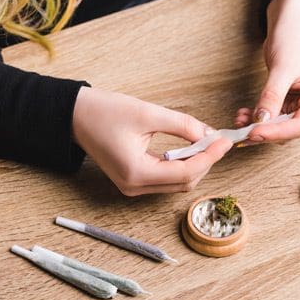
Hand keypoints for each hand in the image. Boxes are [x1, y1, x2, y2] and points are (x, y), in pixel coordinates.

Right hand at [72, 87, 231, 195]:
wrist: (75, 116)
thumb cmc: (104, 112)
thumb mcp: (147, 113)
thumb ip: (183, 125)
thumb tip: (209, 134)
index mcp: (136, 173)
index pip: (185, 173)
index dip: (209, 157)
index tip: (225, 142)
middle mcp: (134, 186)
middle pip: (184, 182)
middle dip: (205, 162)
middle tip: (217, 141)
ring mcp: (132, 187)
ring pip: (176, 183)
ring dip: (194, 165)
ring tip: (205, 143)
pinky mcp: (132, 181)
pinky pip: (165, 179)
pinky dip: (180, 166)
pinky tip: (188, 150)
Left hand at [235, 0, 299, 142]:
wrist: (293, 21)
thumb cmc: (297, 37)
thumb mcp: (283, 67)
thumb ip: (272, 96)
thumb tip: (260, 121)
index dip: (275, 132)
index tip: (252, 133)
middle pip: (290, 130)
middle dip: (265, 131)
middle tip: (241, 133)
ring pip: (279, 126)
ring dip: (259, 125)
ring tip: (239, 120)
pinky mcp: (291, 103)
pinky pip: (274, 117)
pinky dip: (258, 117)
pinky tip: (243, 114)